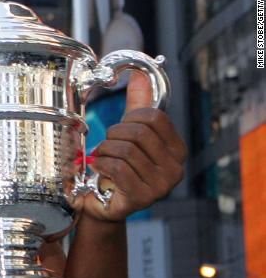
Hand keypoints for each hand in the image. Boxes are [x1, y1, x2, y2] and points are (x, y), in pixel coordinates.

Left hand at [77, 71, 187, 221]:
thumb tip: (141, 74)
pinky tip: (99, 169)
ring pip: (126, 150)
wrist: (104, 204)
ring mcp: (161, 186)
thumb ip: (137, 105)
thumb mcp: (130, 134)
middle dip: (114, 135)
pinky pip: (117, 168)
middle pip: (139, 133)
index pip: (156, 117)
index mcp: (177, 150)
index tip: (120, 130)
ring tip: (101, 159)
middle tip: (106, 146)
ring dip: (104, 151)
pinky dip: (101, 164)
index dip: (130, 118)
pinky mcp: (142, 198)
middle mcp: (176, 169)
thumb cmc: (119, 167)